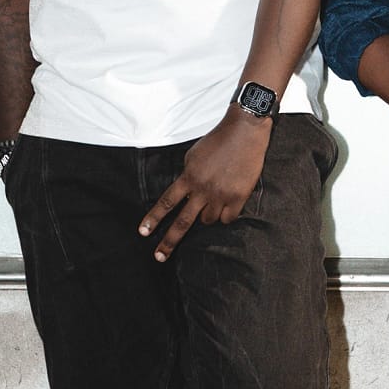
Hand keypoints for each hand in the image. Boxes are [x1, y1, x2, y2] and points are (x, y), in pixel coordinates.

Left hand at [140, 112, 271, 261]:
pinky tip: (229, 201)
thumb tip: (184, 194)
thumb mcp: (193, 156)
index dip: (154, 218)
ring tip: (215, 198)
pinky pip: (227, 219)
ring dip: (207, 215)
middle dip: (169, 241)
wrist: (244, 132)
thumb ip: (187, 176)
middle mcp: (202, 189)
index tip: (143, 232)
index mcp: (189, 177)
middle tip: (159, 256)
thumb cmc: (218, 141)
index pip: (167, 201)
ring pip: (208, 220)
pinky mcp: (238, 197)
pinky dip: (226, 214)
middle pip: (183, 221)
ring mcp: (221, 195)